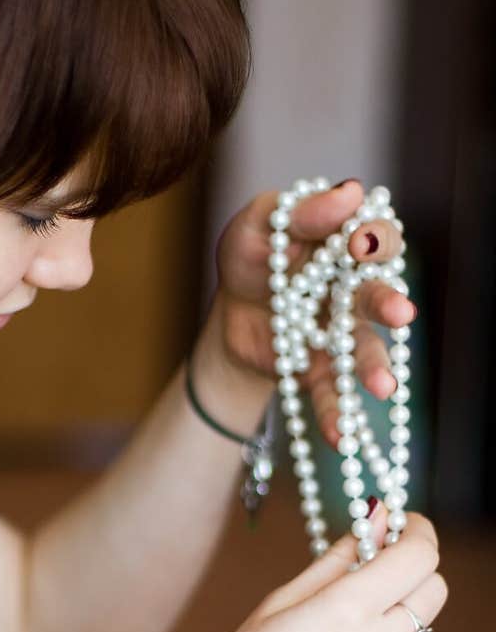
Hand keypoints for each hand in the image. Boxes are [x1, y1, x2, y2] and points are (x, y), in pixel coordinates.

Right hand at [179, 507, 446, 631]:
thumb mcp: (275, 608)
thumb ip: (333, 562)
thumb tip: (374, 519)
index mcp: (346, 613)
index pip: (419, 555)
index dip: (417, 531)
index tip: (401, 525)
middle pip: (435, 590)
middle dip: (414, 569)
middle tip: (377, 570)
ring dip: (394, 618)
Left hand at [197, 180, 417, 447]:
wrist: (230, 314)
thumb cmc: (251, 257)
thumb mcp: (257, 225)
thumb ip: (299, 212)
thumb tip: (348, 193)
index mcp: (346, 243)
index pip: (372, 236)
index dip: (373, 239)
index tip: (362, 244)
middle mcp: (355, 288)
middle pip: (377, 293)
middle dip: (388, 303)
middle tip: (400, 314)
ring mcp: (344, 334)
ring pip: (365, 350)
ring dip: (376, 369)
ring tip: (384, 388)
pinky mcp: (324, 371)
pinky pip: (334, 395)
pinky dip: (338, 416)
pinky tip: (342, 438)